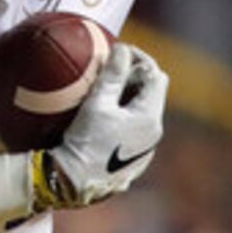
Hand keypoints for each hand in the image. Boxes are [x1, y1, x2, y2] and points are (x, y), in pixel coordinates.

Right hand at [31, 43, 168, 209]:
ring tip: (107, 92)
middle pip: (153, 93)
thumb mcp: (96, 104)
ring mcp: (146, 149)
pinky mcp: (135, 160)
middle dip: (137, 77)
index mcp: (150, 117)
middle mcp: (154, 133)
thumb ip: (112, 75)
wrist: (74, 183)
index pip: (156, 76)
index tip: (120, 52)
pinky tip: (105, 118)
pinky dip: (125, 116)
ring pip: (144, 112)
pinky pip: (136, 129)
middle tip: (113, 70)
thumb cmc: (85, 142)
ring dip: (130, 98)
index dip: (141, 59)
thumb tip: (122, 49)